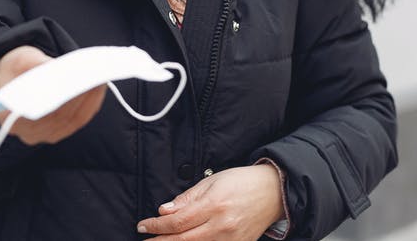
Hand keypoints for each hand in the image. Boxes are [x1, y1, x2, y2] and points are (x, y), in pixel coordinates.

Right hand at [0, 45, 106, 145]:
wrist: (15, 79)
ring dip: (89, 100)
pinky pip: (78, 121)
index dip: (61, 97)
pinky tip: (98, 89)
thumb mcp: (20, 59)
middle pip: (60, 116)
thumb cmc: (16, 69)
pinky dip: (90, 105)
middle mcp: (25, 131)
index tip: (77, 81)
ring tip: (100, 80)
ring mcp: (43, 135)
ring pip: (72, 120)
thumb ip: (36, 64)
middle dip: (81, 96)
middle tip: (97, 78)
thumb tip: (59, 68)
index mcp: (9, 114)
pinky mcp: (57, 132)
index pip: (39, 109)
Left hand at [137, 164, 283, 239]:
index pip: (177, 221)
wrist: (273, 191)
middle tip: (145, 240)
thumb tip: (164, 211)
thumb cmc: (241, 181)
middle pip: (183, 240)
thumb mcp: (211, 182)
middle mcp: (223, 226)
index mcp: (214, 205)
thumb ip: (187, 198)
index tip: (143, 226)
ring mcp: (232, 240)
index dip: (156, 226)